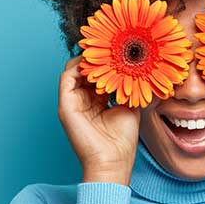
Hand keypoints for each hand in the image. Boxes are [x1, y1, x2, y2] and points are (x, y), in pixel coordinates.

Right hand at [58, 55, 138, 184]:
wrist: (112, 161)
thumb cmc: (122, 140)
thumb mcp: (130, 107)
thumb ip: (130, 89)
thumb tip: (139, 70)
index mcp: (97, 102)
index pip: (99, 75)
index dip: (107, 61)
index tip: (119, 49)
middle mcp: (83, 100)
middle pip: (85, 70)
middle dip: (97, 56)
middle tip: (110, 43)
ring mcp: (73, 102)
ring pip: (74, 70)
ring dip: (87, 58)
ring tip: (102, 49)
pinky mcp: (65, 106)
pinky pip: (66, 78)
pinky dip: (78, 67)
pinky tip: (94, 62)